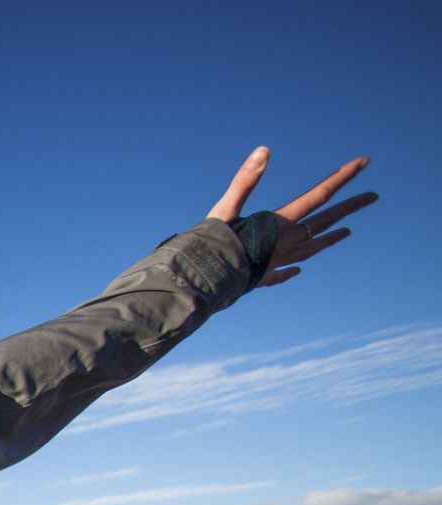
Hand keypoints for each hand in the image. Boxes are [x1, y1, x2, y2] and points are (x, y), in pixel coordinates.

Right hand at [206, 147, 376, 287]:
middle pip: (326, 221)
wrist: (201, 286)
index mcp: (282, 223)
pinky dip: (294, 269)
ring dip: (330, 238)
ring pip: (313, 248)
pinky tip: (298, 270)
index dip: (343, 176)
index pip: (320, 194)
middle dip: (350, 207)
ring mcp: (278, 262)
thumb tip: (265, 150)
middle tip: (373, 197)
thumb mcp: (226, 208)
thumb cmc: (211, 247)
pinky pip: (284, 273)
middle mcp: (287, 243)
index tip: (364, 161)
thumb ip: (246, 179)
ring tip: (346, 232)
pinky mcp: (262, 277)